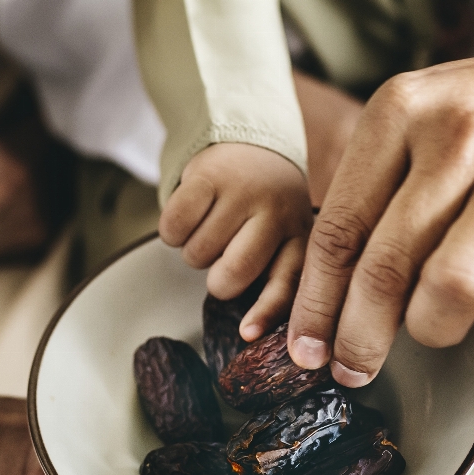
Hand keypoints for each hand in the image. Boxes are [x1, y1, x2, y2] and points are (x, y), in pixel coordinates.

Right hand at [158, 143, 312, 340]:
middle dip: (216, 280)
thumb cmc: (265, 208)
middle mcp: (277, 213)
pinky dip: (173, 231)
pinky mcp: (208, 175)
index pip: (286, 283)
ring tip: (213, 226)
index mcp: (300, 236)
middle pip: (230, 275)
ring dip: (194, 251)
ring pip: (197, 255)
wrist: (249, 139)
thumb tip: (251, 334)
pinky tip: (191, 215)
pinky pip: (174, 228)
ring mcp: (243, 192)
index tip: (245, 333)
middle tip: (223, 258)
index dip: (266, 312)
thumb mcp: (285, 238)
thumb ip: (277, 277)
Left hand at [288, 25, 473, 386]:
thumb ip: (373, 195)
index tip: (305, 349)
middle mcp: (458, 134)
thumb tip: (328, 301)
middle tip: (353, 369)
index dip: (316, 304)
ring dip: (434, 330)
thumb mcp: (419, 126)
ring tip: (436, 324)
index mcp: (401, 110)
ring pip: (451, 294)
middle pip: (386, 269)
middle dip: (360, 339)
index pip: (338, 229)